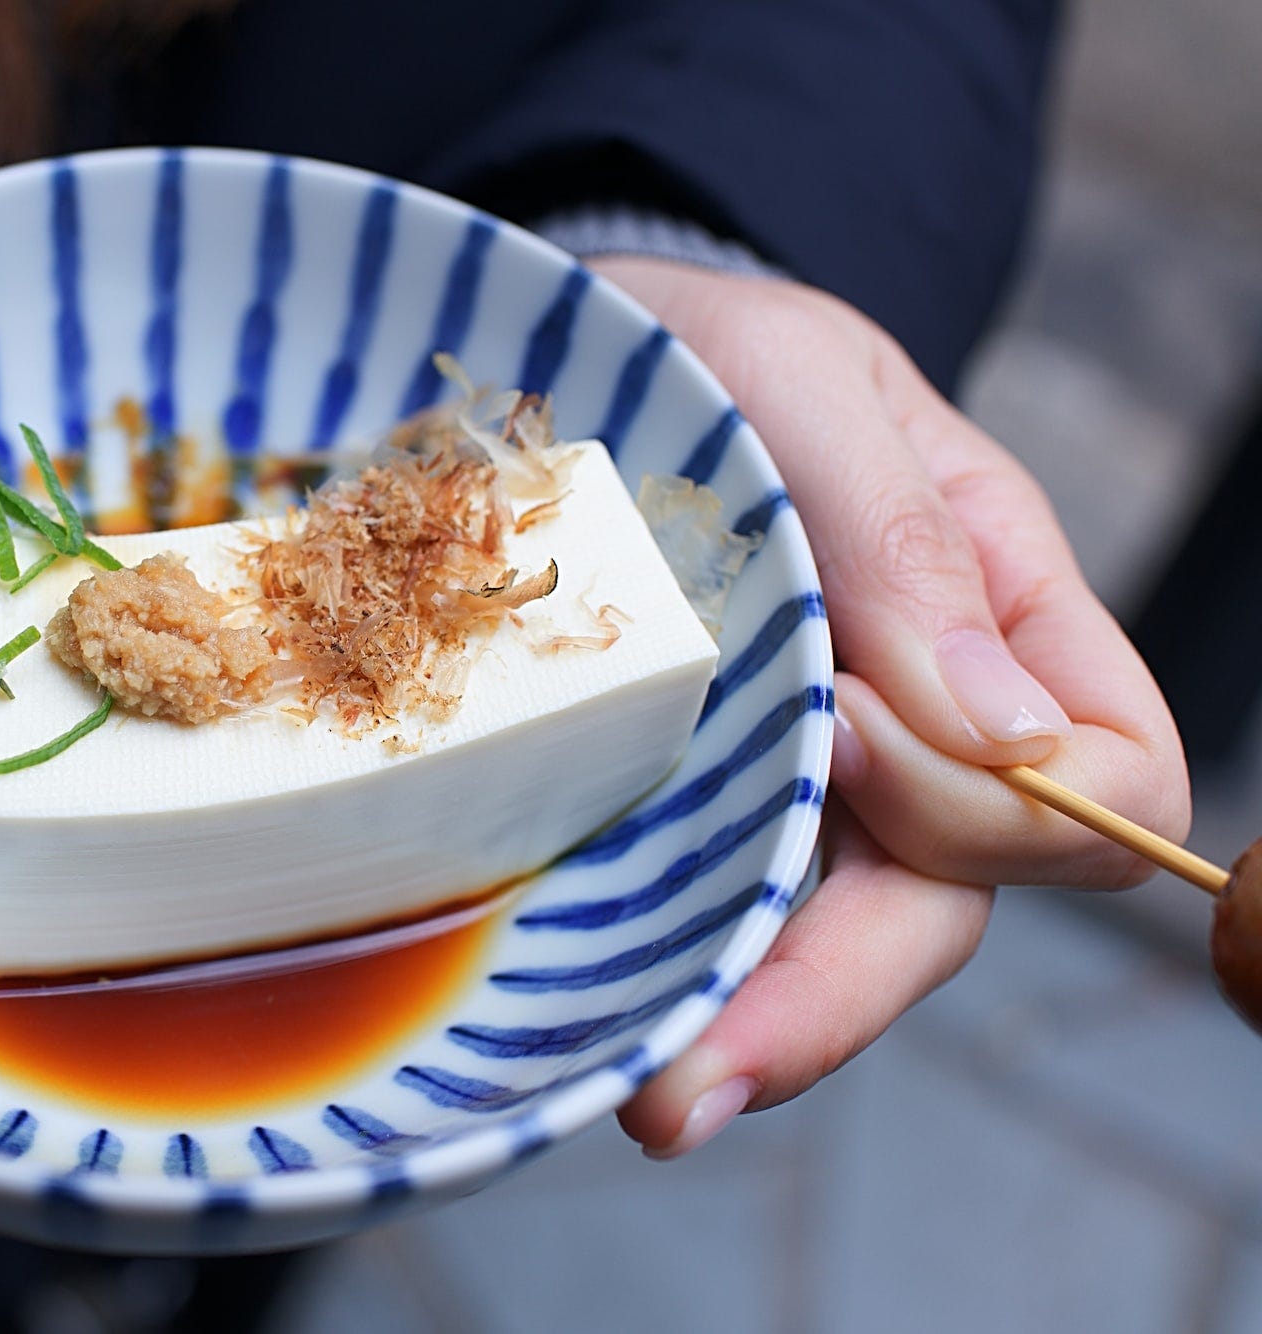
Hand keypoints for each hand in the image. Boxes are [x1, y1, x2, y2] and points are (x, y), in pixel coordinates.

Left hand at [590, 257, 1188, 1155]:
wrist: (582, 353)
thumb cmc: (716, 350)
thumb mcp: (805, 391)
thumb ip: (907, 541)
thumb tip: (1002, 730)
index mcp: (1002, 618)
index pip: (1107, 784)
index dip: (992, 800)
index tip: (845, 728)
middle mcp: (919, 725)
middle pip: (948, 905)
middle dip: (839, 996)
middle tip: (705, 1072)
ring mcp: (802, 774)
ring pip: (826, 942)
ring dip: (750, 1027)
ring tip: (651, 1094)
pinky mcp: (688, 795)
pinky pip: (712, 910)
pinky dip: (673, 974)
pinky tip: (604, 1021)